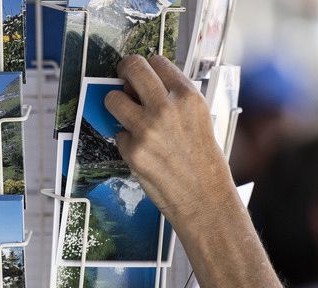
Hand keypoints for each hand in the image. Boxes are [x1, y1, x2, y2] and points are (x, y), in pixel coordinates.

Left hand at [105, 55, 236, 225]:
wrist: (204, 197)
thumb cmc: (203, 159)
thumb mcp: (199, 118)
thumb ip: (174, 98)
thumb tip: (140, 85)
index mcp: (188, 96)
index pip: (156, 61)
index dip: (148, 68)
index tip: (143, 75)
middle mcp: (167, 107)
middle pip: (131, 67)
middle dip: (124, 71)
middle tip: (124, 81)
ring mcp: (147, 128)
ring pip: (113, 98)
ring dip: (117, 105)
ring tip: (129, 117)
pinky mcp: (133, 150)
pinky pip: (118, 134)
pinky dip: (126, 141)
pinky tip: (143, 151)